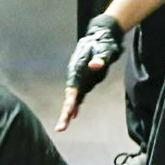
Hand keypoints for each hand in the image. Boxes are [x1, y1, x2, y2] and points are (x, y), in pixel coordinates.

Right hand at [56, 14, 124, 130]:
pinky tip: (74, 115)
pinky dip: (76, 105)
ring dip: (68, 112)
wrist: (101, 36)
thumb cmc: (103, 42)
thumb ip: (100, 58)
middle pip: (70, 96)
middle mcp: (76, 75)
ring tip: (62, 126)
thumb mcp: (104, 49)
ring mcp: (80, 78)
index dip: (70, 101)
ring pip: (73, 98)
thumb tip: (95, 65)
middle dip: (65, 112)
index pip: (72, 88)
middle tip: (60, 128)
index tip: (68, 113)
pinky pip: (79, 96)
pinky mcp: (85, 80)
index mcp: (77, 67)